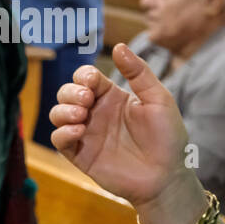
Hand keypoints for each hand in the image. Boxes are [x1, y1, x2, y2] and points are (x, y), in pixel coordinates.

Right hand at [49, 43, 202, 223]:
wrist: (166, 177)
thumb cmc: (167, 138)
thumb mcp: (159, 99)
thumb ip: (139, 73)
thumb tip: (118, 46)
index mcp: (112, 97)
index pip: (86, 77)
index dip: (84, 76)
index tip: (94, 82)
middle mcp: (95, 113)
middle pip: (66, 92)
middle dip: (71, 91)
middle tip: (87, 100)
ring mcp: (87, 134)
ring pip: (57, 113)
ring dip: (63, 110)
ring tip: (81, 115)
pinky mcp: (81, 155)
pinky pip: (59, 140)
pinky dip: (62, 132)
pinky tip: (78, 131)